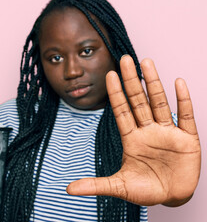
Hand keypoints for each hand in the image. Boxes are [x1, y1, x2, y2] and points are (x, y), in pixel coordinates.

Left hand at [66, 55, 200, 206]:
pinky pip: (185, 116)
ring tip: (146, 63)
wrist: (173, 198)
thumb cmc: (146, 190)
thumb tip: (68, 189)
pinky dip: (183, 100)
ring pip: (159, 103)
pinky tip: (178, 82)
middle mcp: (148, 131)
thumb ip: (96, 185)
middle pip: (138, 101)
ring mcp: (167, 133)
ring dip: (154, 83)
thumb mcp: (119, 186)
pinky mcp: (187, 139)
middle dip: (131, 80)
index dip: (116, 94)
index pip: (121, 111)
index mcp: (132, 139)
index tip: (109, 75)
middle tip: (125, 59)